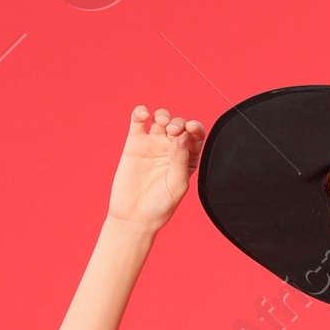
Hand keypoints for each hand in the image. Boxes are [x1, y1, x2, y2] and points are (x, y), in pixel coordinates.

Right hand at [108, 105, 205, 232]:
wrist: (134, 217)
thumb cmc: (160, 206)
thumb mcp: (176, 185)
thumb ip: (180, 160)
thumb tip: (182, 135)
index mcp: (187, 158)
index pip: (195, 136)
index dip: (195, 128)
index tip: (190, 128)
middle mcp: (171, 149)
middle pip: (179, 125)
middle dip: (178, 123)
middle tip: (172, 132)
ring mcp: (153, 144)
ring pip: (161, 119)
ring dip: (163, 115)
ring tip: (161, 123)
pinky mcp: (135, 143)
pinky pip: (138, 121)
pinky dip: (140, 113)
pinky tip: (143, 113)